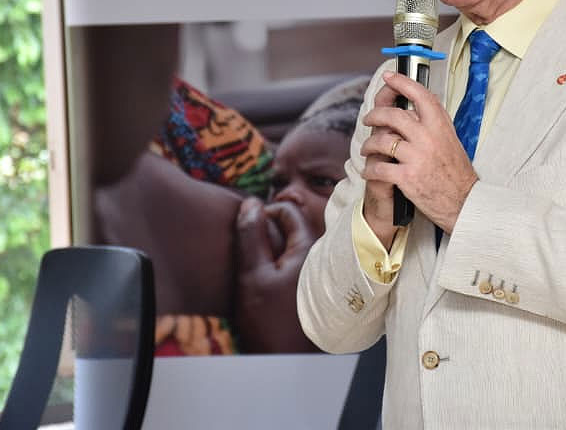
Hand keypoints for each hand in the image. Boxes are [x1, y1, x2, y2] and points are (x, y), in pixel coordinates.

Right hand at [234, 197, 316, 352]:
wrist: (285, 362)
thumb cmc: (269, 321)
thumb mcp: (252, 274)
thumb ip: (250, 235)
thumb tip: (250, 203)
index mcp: (308, 247)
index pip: (287, 211)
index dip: (263, 214)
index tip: (245, 228)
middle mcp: (319, 257)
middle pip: (292, 229)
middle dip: (268, 233)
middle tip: (248, 250)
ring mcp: (318, 274)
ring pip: (293, 248)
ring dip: (273, 251)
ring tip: (255, 269)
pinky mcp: (314, 289)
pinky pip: (296, 266)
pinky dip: (281, 267)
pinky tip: (267, 285)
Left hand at [360, 71, 477, 233]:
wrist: (464, 202)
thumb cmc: (457, 173)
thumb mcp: (451, 139)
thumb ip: (434, 122)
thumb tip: (418, 104)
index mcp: (440, 126)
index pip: (420, 95)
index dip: (402, 82)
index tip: (390, 77)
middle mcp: (428, 137)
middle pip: (393, 115)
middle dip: (375, 115)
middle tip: (369, 118)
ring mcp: (416, 157)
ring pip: (381, 141)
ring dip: (369, 144)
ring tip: (367, 148)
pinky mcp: (407, 177)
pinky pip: (378, 168)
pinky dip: (370, 170)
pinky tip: (369, 171)